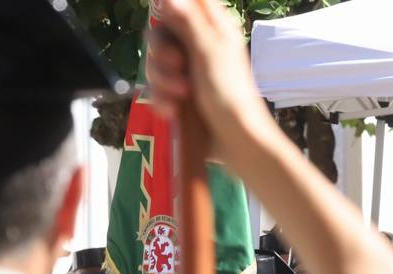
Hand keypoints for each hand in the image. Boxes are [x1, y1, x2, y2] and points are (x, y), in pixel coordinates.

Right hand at [147, 0, 276, 170]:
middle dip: (162, 52)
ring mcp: (188, 71)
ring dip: (162, 81)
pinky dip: (162, 99)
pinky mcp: (180, 95)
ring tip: (180, 97)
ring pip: (156, 62)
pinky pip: (157, 88)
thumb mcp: (208, 52)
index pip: (189, 3)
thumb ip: (188, 20)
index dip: (173, 8)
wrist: (236, 141)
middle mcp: (199, 46)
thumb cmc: (230, 94)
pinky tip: (173, 111)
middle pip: (161, 32)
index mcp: (213, 28)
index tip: (170, 26)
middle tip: (178, 67)